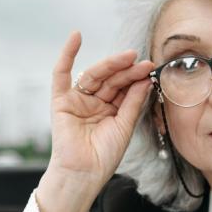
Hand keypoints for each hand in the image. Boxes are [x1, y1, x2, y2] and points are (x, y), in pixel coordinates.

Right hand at [36, 31, 154, 211]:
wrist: (84, 174)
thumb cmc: (104, 157)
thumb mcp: (125, 127)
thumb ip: (133, 102)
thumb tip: (145, 79)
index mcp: (110, 110)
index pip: (124, 88)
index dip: (136, 77)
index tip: (150, 68)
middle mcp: (94, 103)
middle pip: (111, 80)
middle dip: (127, 70)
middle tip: (142, 61)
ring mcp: (77, 100)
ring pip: (95, 76)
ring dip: (110, 65)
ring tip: (127, 57)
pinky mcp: (61, 101)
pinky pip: (61, 74)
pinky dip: (67, 55)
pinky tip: (75, 37)